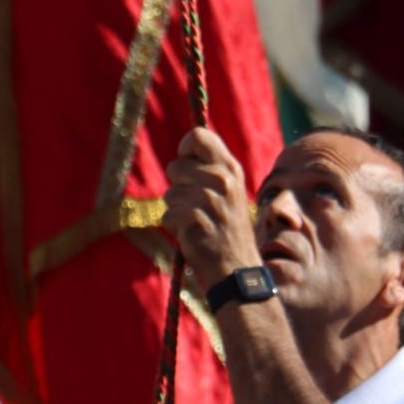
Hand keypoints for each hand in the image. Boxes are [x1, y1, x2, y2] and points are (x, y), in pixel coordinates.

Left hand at [163, 128, 261, 287]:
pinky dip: (175, 227)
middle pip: (176, 166)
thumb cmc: (227, 228)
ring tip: (199, 222)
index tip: (189, 166)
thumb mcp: (229, 192)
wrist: (236, 268)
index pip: (198, 135)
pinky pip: (167, 215)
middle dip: (179, 187)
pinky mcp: (193, 219)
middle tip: (198, 206)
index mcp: (231, 168)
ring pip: (169, 194)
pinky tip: (194, 235)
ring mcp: (207, 199)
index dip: (186, 149)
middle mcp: (221, 179)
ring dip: (178, 210)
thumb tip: (185, 151)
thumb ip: (211, 169)